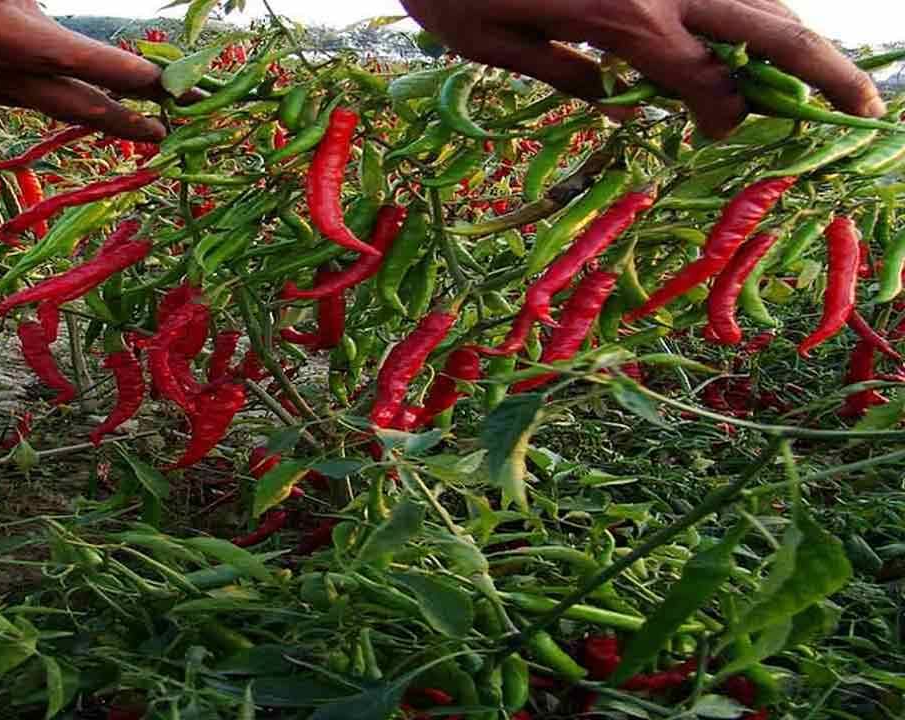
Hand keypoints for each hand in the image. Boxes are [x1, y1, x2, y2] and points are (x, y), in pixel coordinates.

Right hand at [0, 0, 166, 140]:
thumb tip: (49, 6)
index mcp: (19, 41)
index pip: (100, 65)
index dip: (144, 80)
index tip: (177, 92)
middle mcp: (3, 73)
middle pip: (81, 106)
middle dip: (125, 122)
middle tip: (162, 137)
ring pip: (44, 102)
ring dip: (83, 113)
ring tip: (117, 122)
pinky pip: (8, 91)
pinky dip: (38, 93)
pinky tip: (42, 89)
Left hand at [401, 0, 884, 137]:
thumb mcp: (483, 39)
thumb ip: (553, 72)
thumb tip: (609, 100)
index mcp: (623, 21)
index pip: (710, 83)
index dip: (728, 113)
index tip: (724, 131)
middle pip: (771, 28)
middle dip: (826, 72)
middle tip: (867, 110)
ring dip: (793, 31)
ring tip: (817, 70)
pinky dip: (749, 2)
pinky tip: (752, 22)